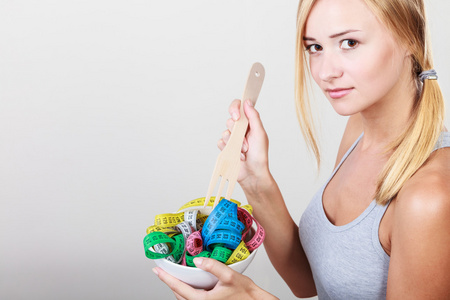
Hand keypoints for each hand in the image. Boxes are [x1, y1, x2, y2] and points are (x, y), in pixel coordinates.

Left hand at [153, 257, 277, 299]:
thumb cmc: (245, 293)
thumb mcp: (230, 276)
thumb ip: (213, 266)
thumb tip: (199, 260)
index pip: (178, 288)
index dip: (166, 278)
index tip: (157, 271)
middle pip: (178, 295)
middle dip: (170, 283)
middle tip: (162, 272)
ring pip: (184, 299)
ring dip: (178, 288)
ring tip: (174, 277)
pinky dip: (187, 292)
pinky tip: (190, 284)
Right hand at [218, 99, 270, 191]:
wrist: (253, 173)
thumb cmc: (260, 155)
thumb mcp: (260, 133)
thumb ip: (253, 117)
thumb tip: (247, 102)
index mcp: (249, 123)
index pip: (239, 107)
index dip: (235, 108)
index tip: (237, 117)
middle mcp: (240, 129)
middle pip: (230, 120)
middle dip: (237, 131)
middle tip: (246, 142)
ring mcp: (232, 138)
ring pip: (224, 131)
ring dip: (234, 142)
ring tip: (243, 151)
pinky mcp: (226, 147)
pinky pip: (220, 142)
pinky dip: (227, 148)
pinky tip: (236, 155)